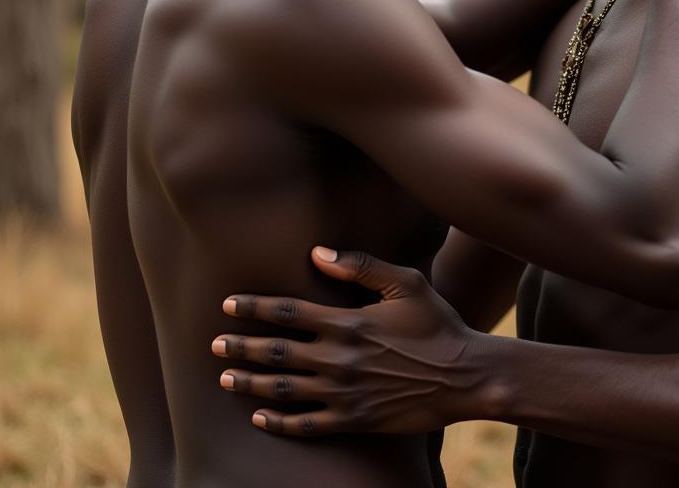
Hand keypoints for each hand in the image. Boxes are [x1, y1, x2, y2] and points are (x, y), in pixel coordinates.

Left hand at [212, 247, 484, 436]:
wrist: (464, 376)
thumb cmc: (437, 324)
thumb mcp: (406, 283)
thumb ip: (361, 266)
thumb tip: (317, 253)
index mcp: (348, 322)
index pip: (288, 312)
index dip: (255, 307)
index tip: (228, 304)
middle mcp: (339, 359)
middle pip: (277, 352)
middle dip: (241, 347)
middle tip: (214, 344)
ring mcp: (343, 393)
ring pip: (283, 388)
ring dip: (250, 382)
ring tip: (225, 378)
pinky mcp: (354, 420)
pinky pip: (306, 424)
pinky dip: (279, 421)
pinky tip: (259, 416)